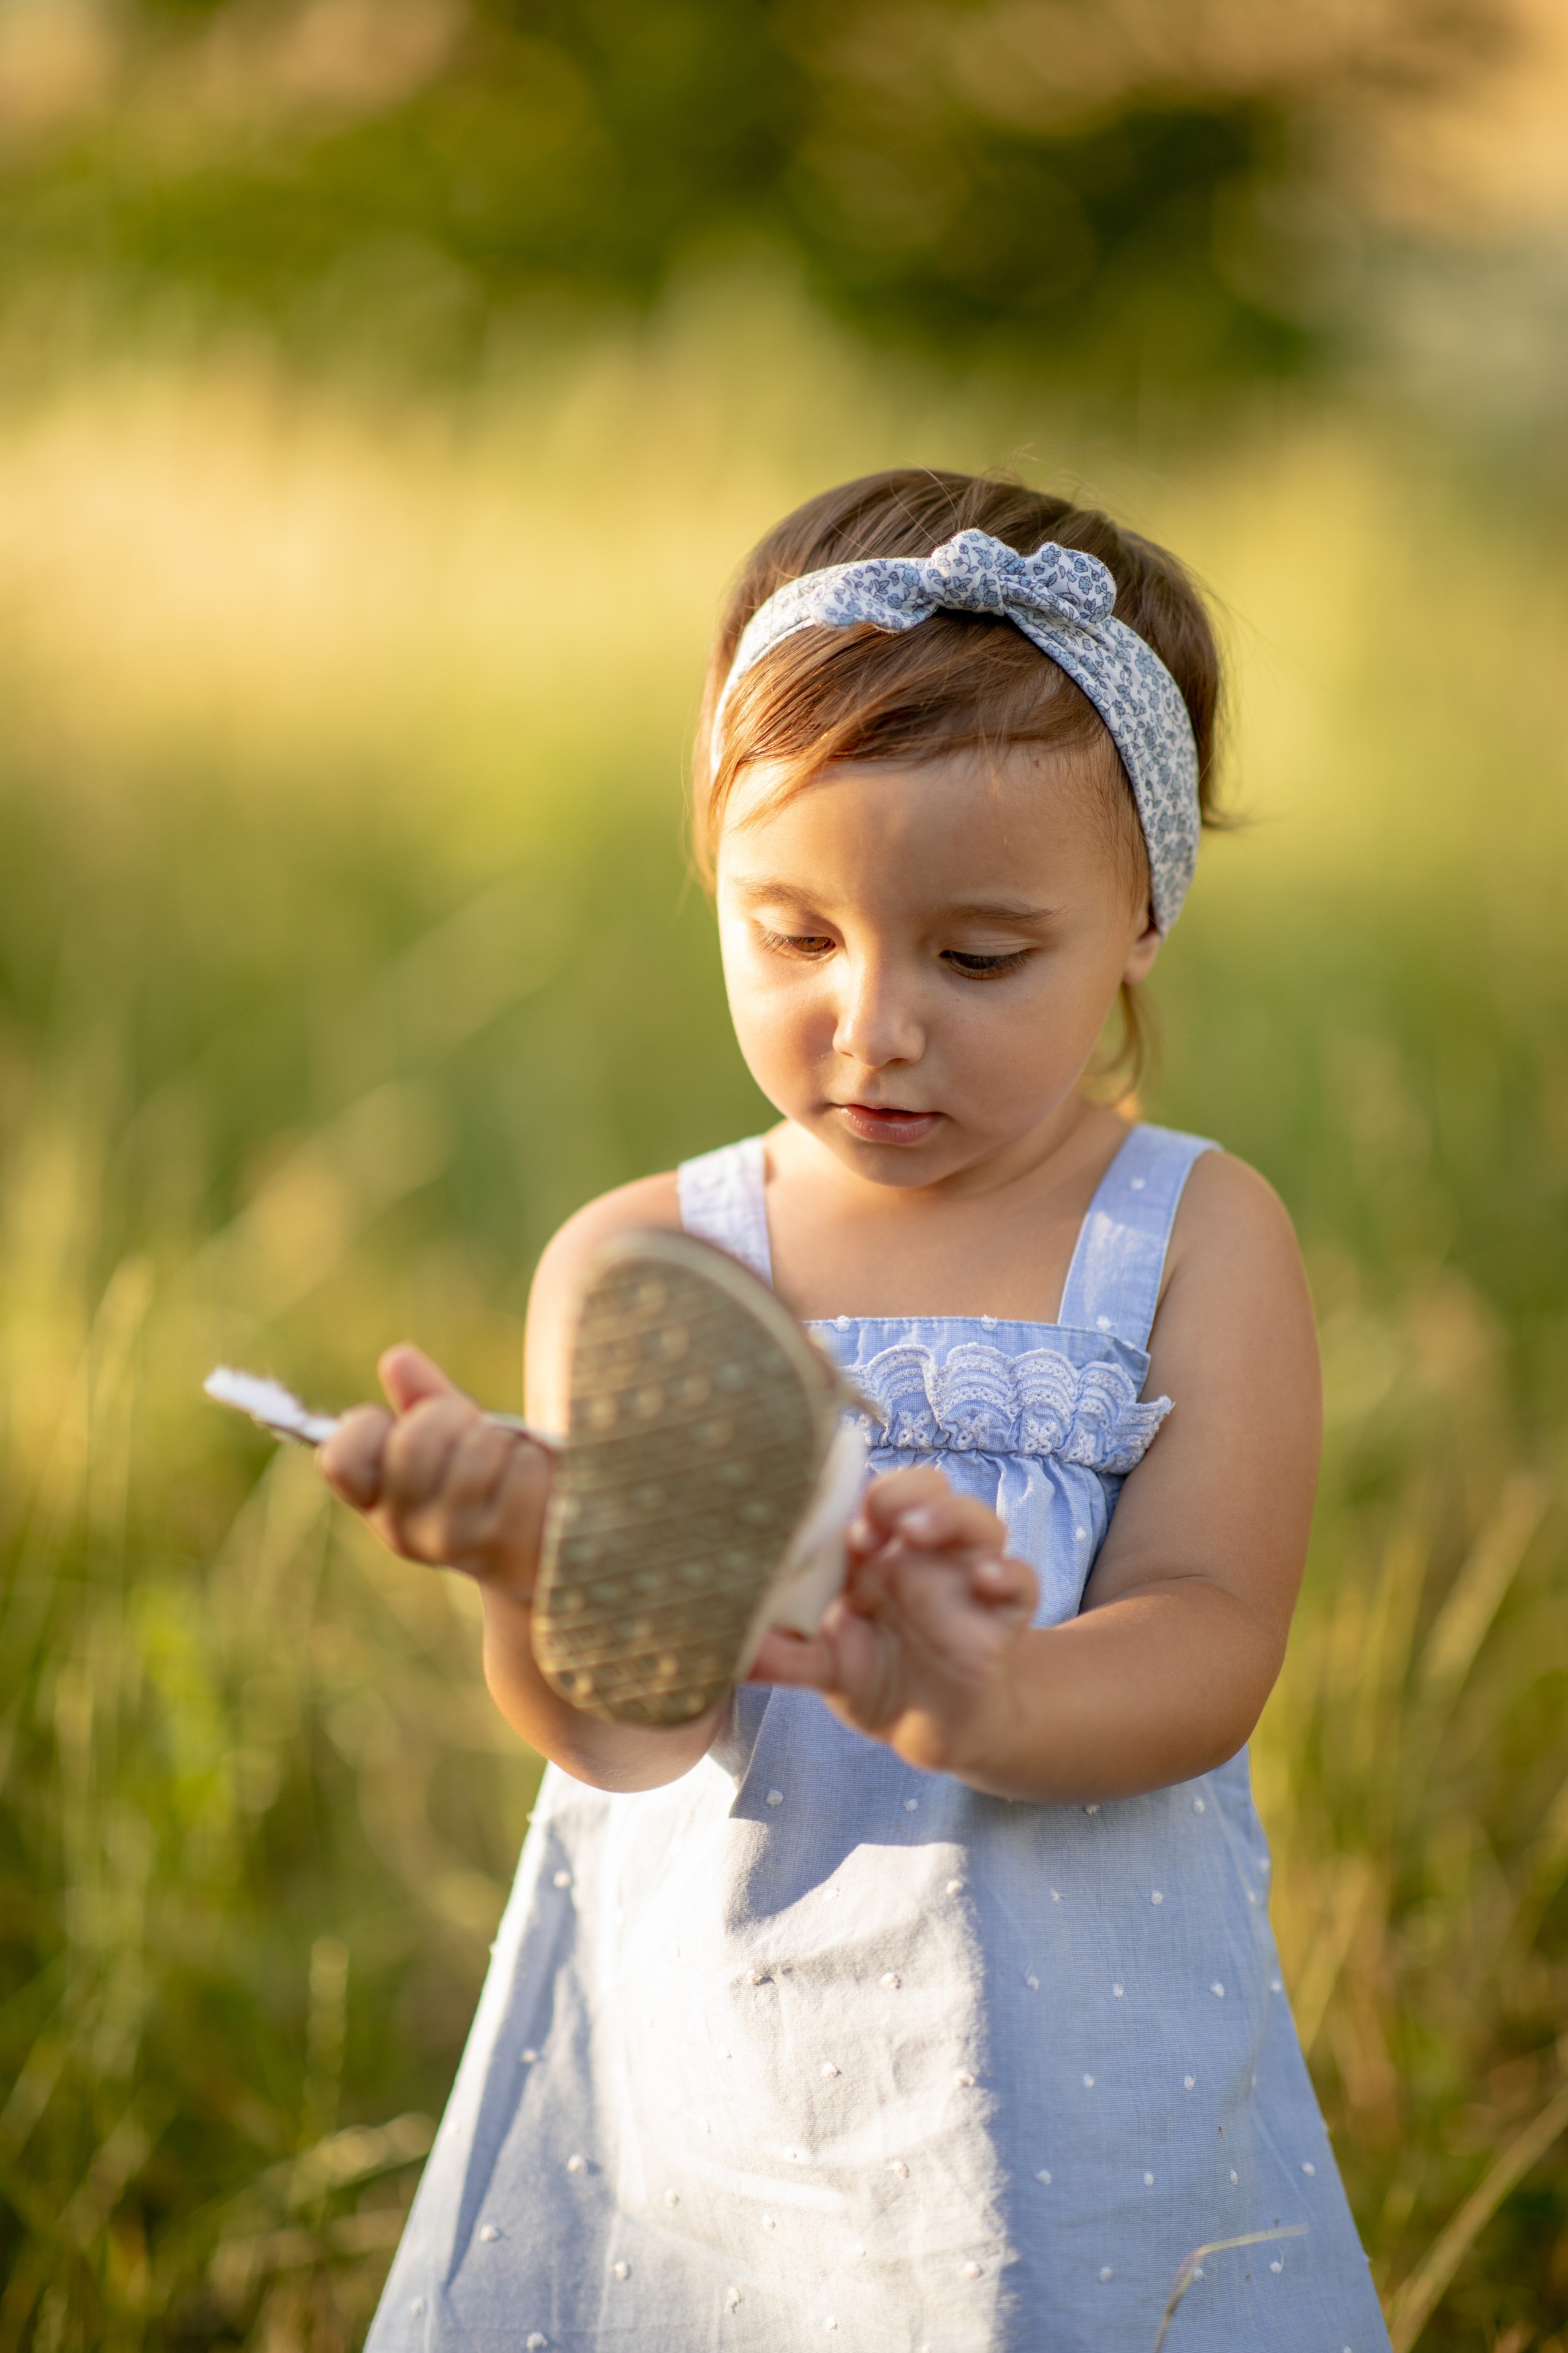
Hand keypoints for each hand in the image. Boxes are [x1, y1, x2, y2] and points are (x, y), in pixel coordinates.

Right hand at [317, 1344, 549, 1597]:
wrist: (544, 1550)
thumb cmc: (492, 1480)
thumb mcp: (453, 1437)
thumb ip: (422, 1399)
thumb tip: (397, 1359)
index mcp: (378, 1501)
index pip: (339, 1460)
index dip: (369, 1427)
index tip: (400, 1425)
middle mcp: (405, 1530)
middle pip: (414, 1441)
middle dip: (452, 1417)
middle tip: (473, 1432)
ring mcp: (455, 1542)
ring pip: (475, 1449)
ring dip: (502, 1439)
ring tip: (509, 1459)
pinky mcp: (506, 1544)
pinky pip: (521, 1467)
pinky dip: (535, 1457)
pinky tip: (536, 1478)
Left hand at [747, 1466, 1037, 1778]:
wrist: (928, 1729)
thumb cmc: (872, 1676)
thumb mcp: (825, 1668)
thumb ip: (785, 1658)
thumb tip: (730, 1657)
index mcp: (874, 1552)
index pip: (869, 1496)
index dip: (854, 1495)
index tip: (834, 1517)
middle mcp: (921, 1554)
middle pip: (927, 1490)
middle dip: (907, 1490)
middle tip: (881, 1514)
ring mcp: (965, 1579)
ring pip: (978, 1523)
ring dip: (953, 1517)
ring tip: (921, 1531)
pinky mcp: (1000, 1616)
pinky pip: (1019, 1581)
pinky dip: (1009, 1573)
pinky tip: (988, 1578)